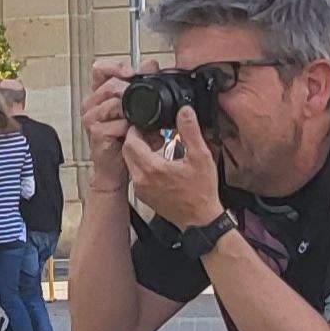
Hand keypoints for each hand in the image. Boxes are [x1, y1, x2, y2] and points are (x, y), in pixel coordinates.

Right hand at [82, 61, 136, 189]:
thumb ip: (143, 86)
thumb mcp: (138, 110)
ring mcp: (91, 119)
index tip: (132, 73)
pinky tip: (139, 134)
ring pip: (114, 103)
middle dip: (131, 92)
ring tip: (145, 123)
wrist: (117, 169)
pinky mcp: (97, 134)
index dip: (116, 67)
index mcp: (99, 95)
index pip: (100, 70)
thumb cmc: (125, 140)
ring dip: (134, 112)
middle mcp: (91, 105)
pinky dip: (133, 128)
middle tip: (147, 101)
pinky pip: (119, 123)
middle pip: (110, 86)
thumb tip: (151, 63)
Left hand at [121, 110, 222, 226]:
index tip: (147, 123)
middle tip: (151, 131)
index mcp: (152, 168)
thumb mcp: (201, 156)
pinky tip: (157, 160)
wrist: (200, 219)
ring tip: (155, 143)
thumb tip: (184, 111)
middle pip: (127, 151)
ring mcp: (140, 189)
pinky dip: (141, 163)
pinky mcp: (143, 195)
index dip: (136, 129)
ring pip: (129, 162)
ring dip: (138, 151)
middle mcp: (141, 179)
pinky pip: (135, 173)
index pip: (131, 141)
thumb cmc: (202, 191)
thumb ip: (191, 131)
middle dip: (135, 138)